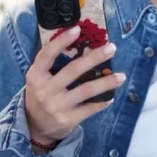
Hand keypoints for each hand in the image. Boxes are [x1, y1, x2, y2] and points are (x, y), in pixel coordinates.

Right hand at [24, 24, 124, 144]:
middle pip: (73, 70)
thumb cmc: (41, 95)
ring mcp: (56, 106)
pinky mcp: (67, 120)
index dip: (61, 41)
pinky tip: (111, 97)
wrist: (35, 126)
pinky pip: (89, 109)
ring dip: (106, 82)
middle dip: (94, 58)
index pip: (47, 55)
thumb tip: (78, 42)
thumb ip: (52, 64)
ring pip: (86, 90)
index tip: (77, 29)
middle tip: (112, 48)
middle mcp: (45, 90)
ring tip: (121, 76)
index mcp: (36, 76)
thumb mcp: (39, 79)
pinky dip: (102, 102)